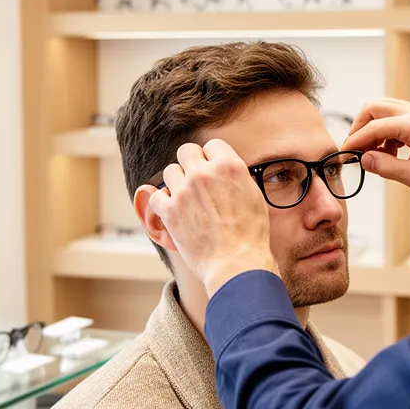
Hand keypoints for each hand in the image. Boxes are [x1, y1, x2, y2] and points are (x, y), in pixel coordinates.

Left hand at [149, 139, 278, 295]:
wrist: (236, 263)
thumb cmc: (250, 235)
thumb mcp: (254, 197)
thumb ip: (237, 177)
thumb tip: (225, 170)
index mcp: (229, 167)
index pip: (212, 145)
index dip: (213, 158)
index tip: (213, 171)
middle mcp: (204, 174)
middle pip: (187, 151)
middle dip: (191, 164)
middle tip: (197, 182)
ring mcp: (184, 191)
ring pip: (170, 171)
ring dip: (177, 182)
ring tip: (187, 199)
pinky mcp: (170, 211)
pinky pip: (155, 195)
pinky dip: (162, 202)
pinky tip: (172, 210)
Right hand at [342, 98, 409, 217]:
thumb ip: (385, 167)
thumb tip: (363, 159)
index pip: (374, 127)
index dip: (355, 141)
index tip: (344, 153)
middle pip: (375, 107)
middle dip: (360, 127)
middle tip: (355, 150)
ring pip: (384, 109)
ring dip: (374, 129)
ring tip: (375, 155)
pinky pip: (396, 117)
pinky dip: (386, 131)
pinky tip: (390, 152)